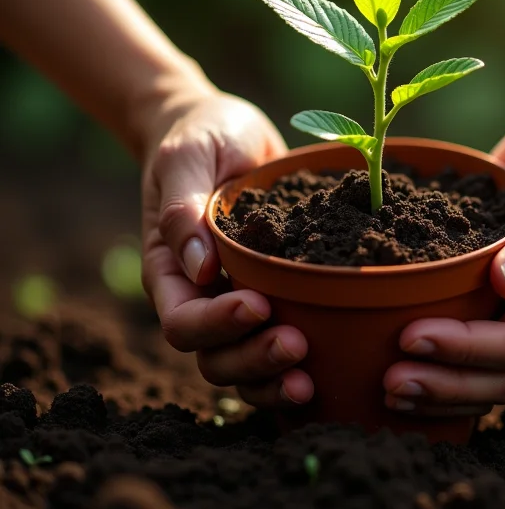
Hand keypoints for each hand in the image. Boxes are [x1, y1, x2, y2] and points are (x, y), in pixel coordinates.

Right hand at [141, 89, 314, 406]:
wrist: (226, 130)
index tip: (258, 303)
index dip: (217, 324)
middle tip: (296, 346)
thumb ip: (183, 209)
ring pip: (244, 362)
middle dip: (253, 358)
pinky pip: (276, 339)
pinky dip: (294, 363)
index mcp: (172, 269)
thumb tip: (199, 268)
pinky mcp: (274, 292)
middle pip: (214, 356)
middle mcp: (202, 295)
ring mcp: (237, 298)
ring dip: (274, 376)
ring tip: (311, 377)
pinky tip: (328, 367)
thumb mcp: (185, 160)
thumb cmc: (199, 138)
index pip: (183, 320)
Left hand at [383, 100, 504, 415]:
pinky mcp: (499, 297)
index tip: (411, 338)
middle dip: (446, 384)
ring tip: (388, 391)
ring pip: (487, 374)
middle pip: (501, 376)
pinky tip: (403, 365)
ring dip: (441, 388)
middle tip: (391, 383)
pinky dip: (442, 364)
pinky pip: (474, 344)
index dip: (465, 350)